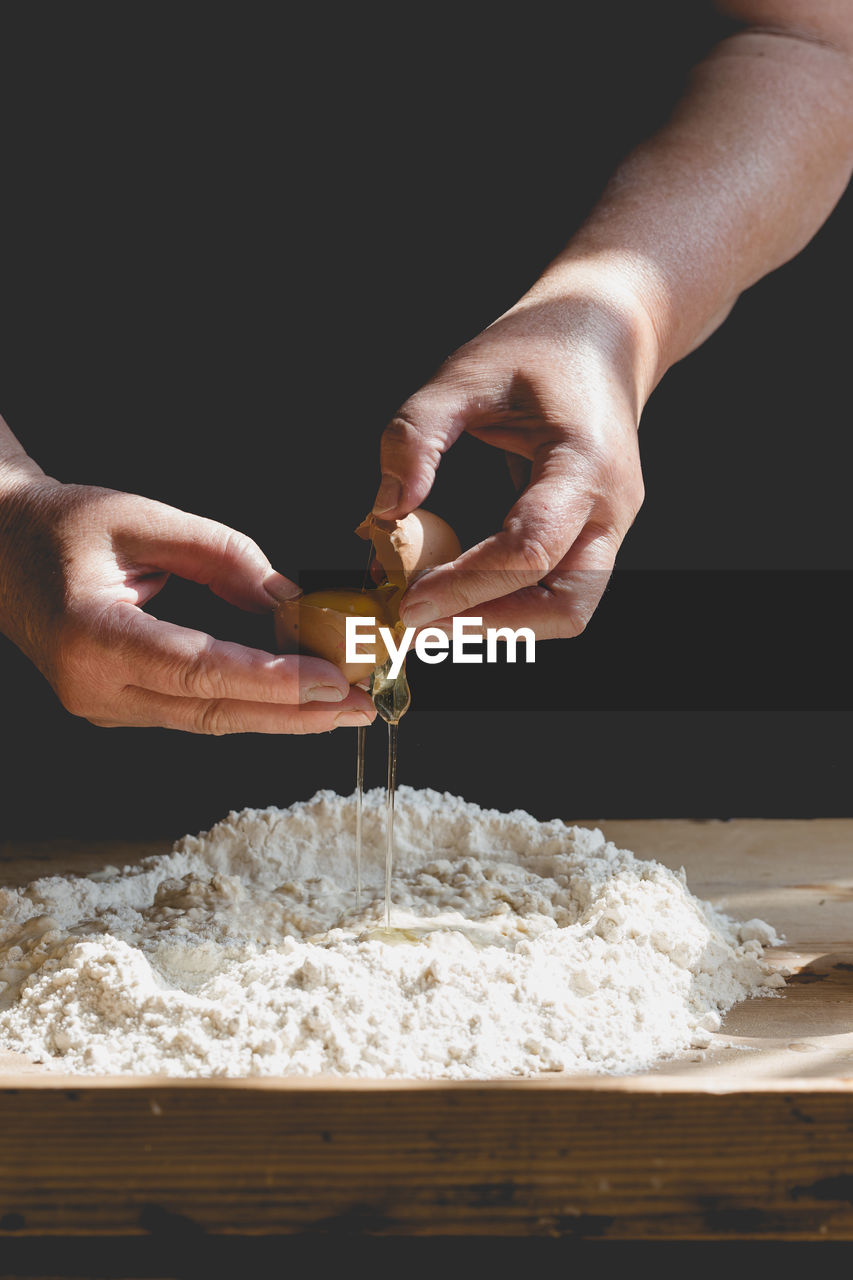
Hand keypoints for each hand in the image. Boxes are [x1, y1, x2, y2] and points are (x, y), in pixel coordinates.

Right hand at [0, 477, 374, 732]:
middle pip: (212, 711)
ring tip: (348, 706)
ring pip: (208, 720)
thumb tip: (290, 601)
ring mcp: (104, 706)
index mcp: (89, 635)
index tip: (334, 679)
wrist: (1, 552)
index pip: (196, 668)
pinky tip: (298, 699)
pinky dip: (250, 705)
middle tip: (365, 703)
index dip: (270, 680)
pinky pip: (195, 712)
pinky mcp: (120, 708)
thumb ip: (222, 555)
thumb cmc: (64, 527)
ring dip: (281, 716)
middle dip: (296, 712)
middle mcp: (93, 686)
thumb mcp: (142, 516)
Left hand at [372, 278, 650, 638]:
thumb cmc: (536, 346)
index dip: (468, 587)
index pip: (530, 550)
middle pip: (567, 605)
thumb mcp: (464, 372)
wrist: (605, 332)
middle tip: (421, 627)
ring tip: (435, 619)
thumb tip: (384, 514)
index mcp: (585, 461)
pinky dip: (510, 604)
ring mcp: (611, 525)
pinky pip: (558, 589)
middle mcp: (611, 506)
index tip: (408, 605)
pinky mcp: (597, 533)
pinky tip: (459, 595)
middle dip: (493, 627)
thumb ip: (417, 435)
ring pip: (569, 609)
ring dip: (503, 626)